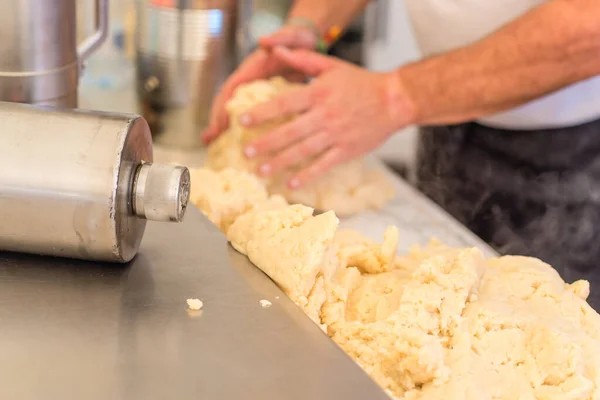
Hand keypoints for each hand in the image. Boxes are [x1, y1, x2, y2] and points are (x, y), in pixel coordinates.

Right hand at [201, 25, 316, 144]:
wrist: (304, 40)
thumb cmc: (298, 39)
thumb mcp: (293, 38)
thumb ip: (280, 38)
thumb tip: (264, 41)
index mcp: (253, 68)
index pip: (232, 89)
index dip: (223, 106)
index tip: (219, 125)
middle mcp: (249, 78)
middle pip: (226, 100)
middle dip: (217, 120)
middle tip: (208, 140)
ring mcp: (253, 87)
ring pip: (233, 107)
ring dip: (223, 125)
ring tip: (212, 144)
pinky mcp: (261, 95)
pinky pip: (247, 112)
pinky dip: (238, 125)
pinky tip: (235, 141)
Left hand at [240, 47, 414, 188]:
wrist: (394, 100)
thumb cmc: (360, 82)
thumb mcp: (331, 66)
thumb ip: (303, 59)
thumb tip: (276, 49)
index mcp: (318, 93)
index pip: (284, 104)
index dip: (262, 113)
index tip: (243, 122)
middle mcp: (325, 115)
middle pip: (289, 131)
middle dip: (266, 143)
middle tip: (246, 152)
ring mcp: (336, 135)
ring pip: (303, 151)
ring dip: (280, 162)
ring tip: (261, 171)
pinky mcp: (347, 150)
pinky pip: (324, 165)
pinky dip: (307, 175)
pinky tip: (291, 183)